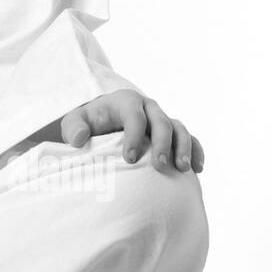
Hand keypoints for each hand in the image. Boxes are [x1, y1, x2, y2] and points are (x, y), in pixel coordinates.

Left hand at [59, 90, 203, 173]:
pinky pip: (190, 138)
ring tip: (183, 169)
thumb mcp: (74, 123)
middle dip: (162, 144)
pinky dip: (196, 151)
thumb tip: (79, 139)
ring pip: (180, 129)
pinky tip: (197, 169)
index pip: (134, 116)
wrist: (101, 124)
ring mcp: (162, 119)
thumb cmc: (88, 124)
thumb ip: (73, 128)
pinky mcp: (172, 133)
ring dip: (184, 148)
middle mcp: (148, 108)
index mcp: (125, 102)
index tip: (129, 159)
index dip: (134, 136)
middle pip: (161, 122)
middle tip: (159, 166)